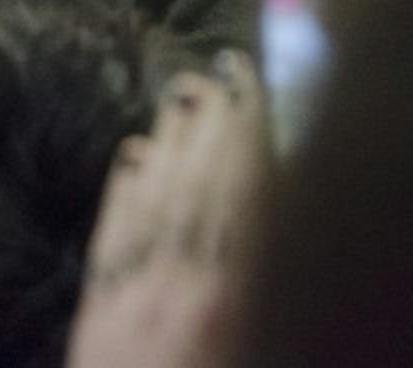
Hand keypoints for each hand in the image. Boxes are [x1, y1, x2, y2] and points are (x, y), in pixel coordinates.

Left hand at [64, 52, 268, 367]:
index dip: (259, 140)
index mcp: (237, 310)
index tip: (268, 90)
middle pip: (204, 191)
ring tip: (186, 95)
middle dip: (218, 126)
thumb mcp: (266, 343)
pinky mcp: (98, 325)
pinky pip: (110, 243)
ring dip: (172, 145)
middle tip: (229, 71)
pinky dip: (123, 195)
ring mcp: (134, 307)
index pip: (253, 205)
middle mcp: (184, 297)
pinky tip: (132, 159)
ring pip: (155, 206)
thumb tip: (314, 245)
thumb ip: (284, 299)